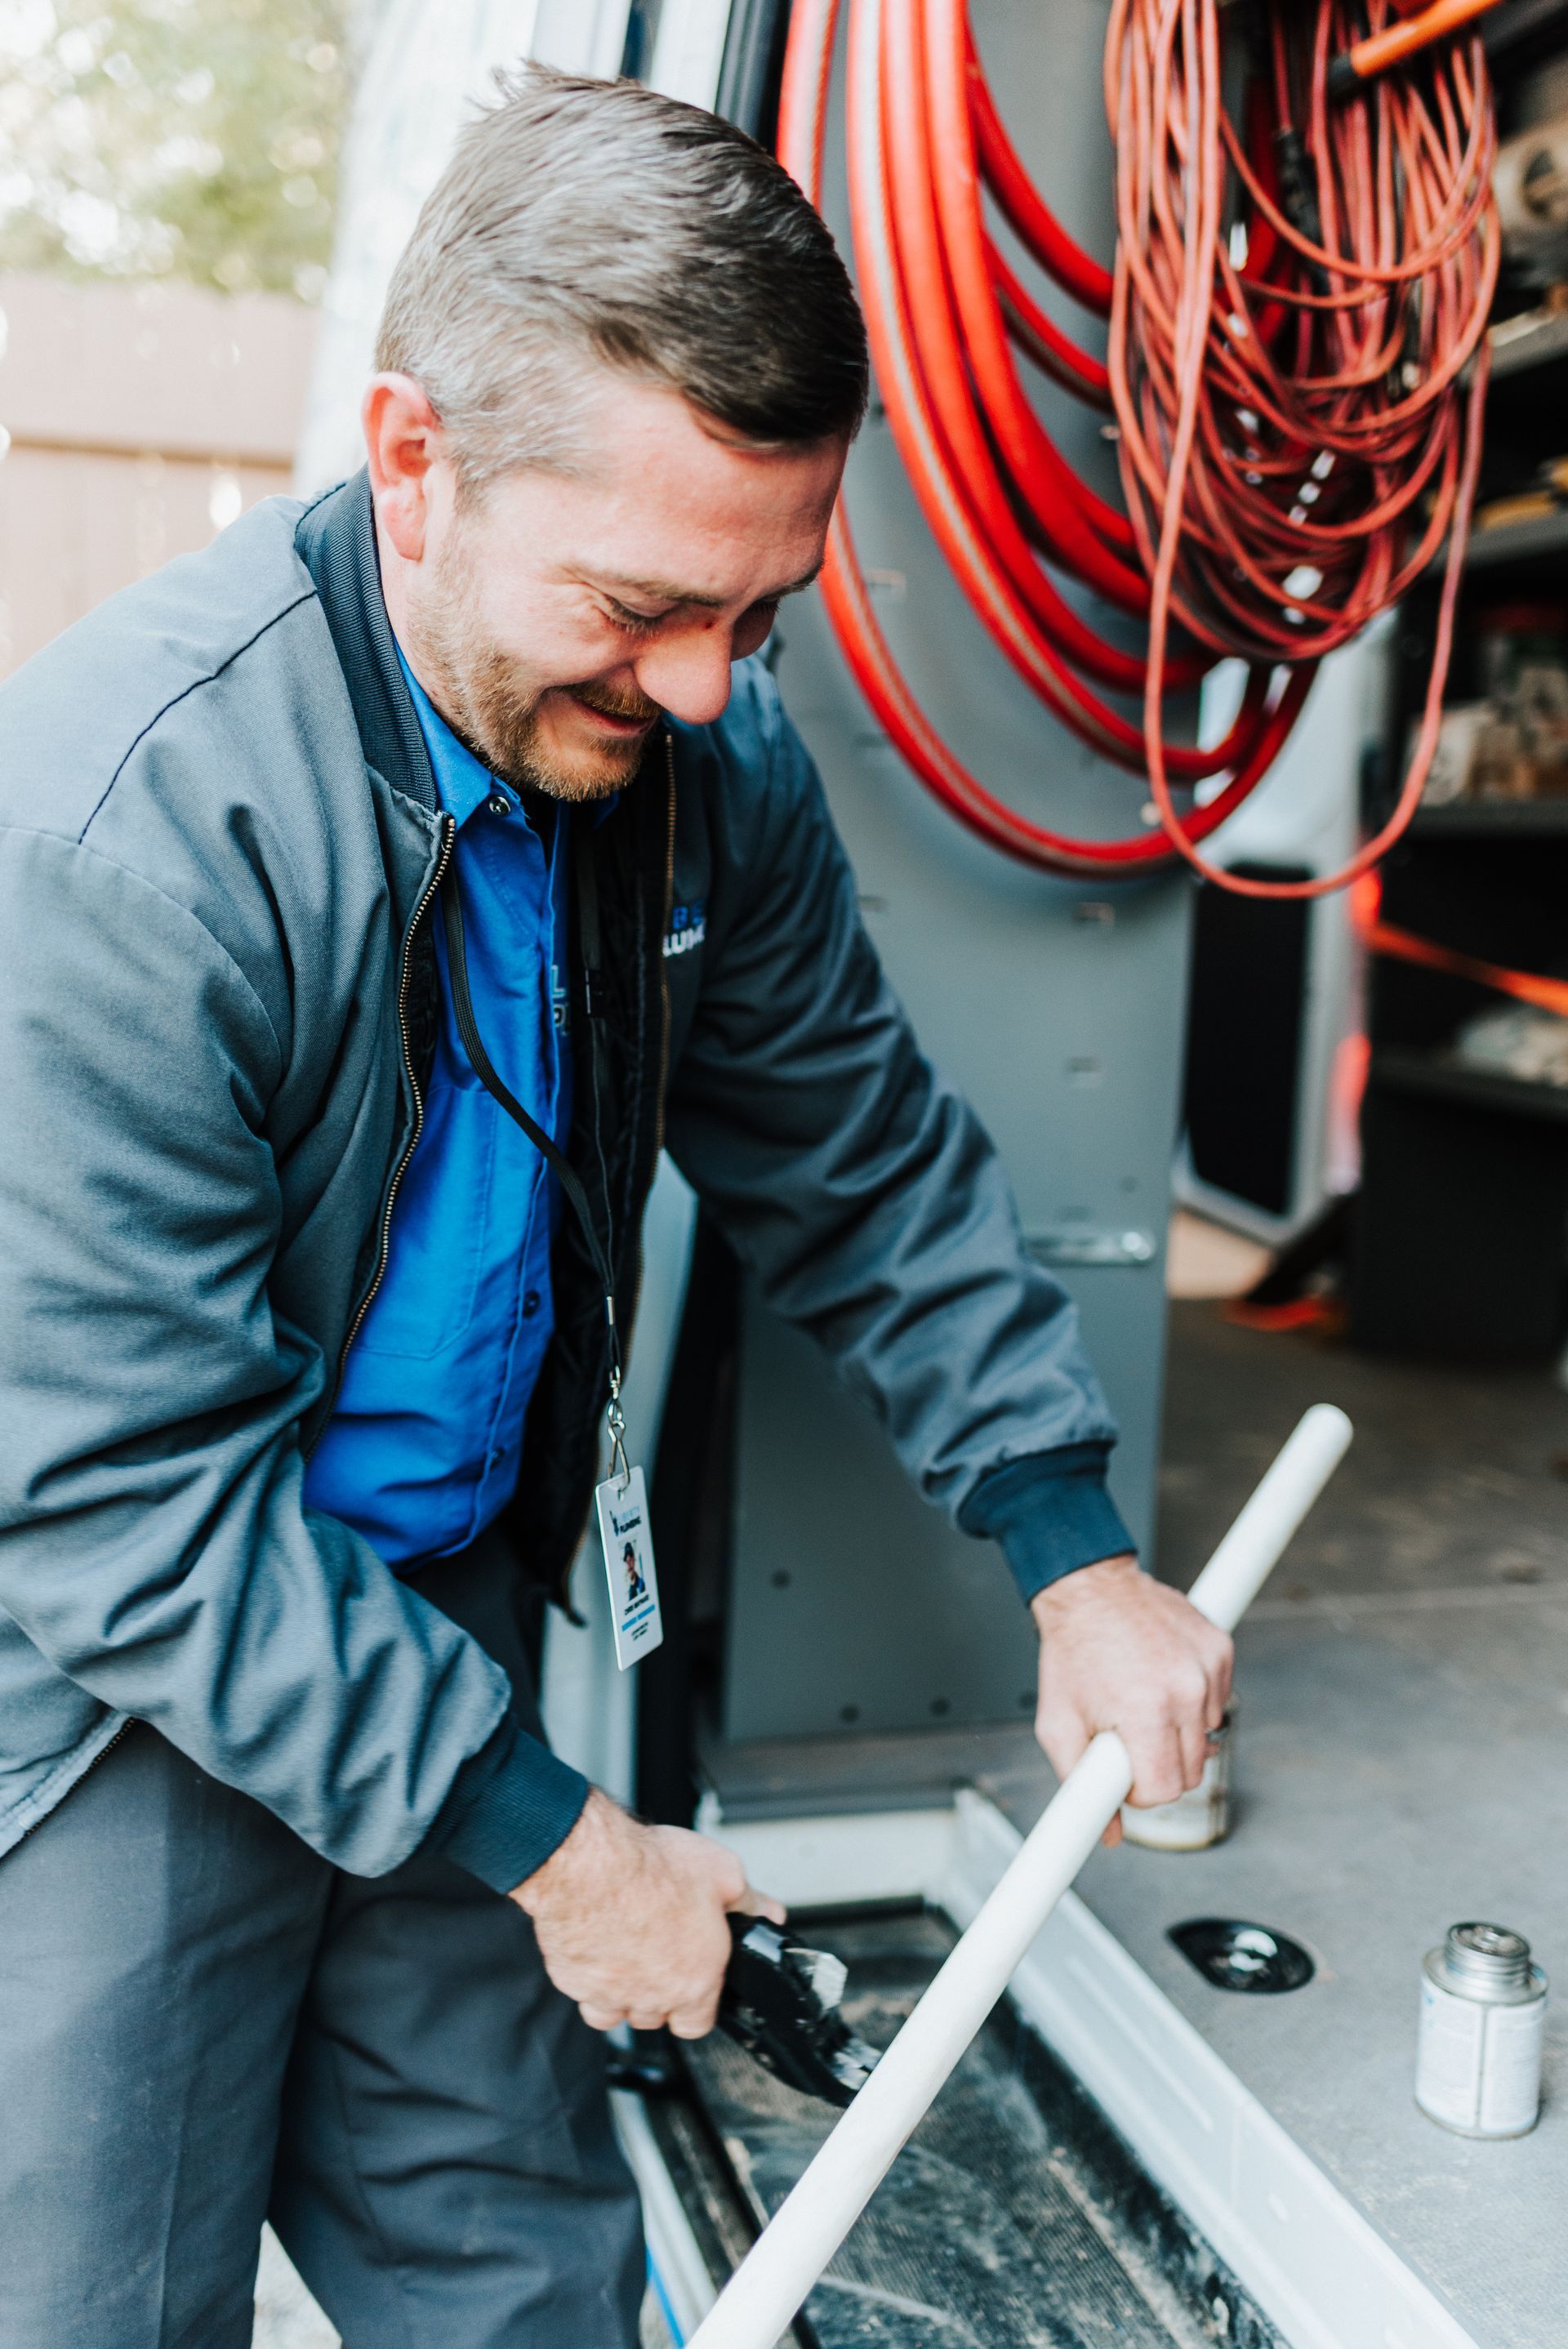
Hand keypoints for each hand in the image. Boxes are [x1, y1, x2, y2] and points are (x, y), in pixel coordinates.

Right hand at [510, 1788, 785, 2036]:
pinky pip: (583, 1995)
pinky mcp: (573, 1981)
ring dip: (624, 1992)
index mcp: (695, 1981)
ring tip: (628, 1954)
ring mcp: (610, 1994)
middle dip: (659, 1993)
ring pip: (616, 2012)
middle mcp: (652, 1996)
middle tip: (659, 1953)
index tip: (694, 1982)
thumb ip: (748, 1902)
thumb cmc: (653, 1871)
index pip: (698, 2024)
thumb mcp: (724, 1874)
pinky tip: (597, 1949)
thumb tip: (768, 1913)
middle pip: (657, 2017)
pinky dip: (590, 1981)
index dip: (697, 2005)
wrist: (592, 1866)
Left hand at [1029, 1554, 1231, 1848]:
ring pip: (1207, 1739)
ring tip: (1143, 1701)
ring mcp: (1207, 1668)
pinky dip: (1194, 1701)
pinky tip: (1162, 1679)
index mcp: (1143, 1711)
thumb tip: (1108, 1834)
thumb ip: (1080, 1784)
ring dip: (1177, 1733)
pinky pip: (1218, 1701)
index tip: (1124, 1773)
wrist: (1092, 1587)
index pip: (1165, 1790)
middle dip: (1159, 1766)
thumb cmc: (1073, 1652)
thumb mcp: (1058, 1722)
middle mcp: (1184, 1691)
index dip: (1139, 1791)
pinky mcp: (1221, 1650)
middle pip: (1191, 1772)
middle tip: (1129, 1738)